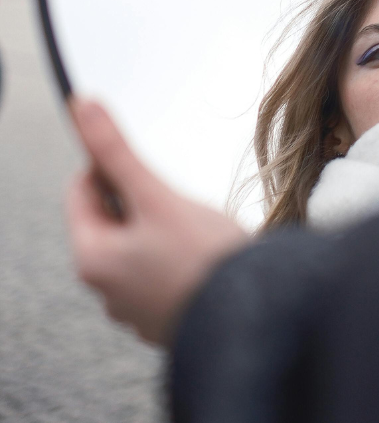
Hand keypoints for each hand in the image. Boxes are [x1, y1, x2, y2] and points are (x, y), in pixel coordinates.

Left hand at [66, 99, 249, 345]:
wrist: (253, 313)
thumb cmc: (205, 260)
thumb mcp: (157, 196)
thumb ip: (116, 151)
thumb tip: (82, 108)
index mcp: (93, 258)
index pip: (82, 190)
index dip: (113, 168)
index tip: (147, 167)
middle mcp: (107, 288)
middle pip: (114, 218)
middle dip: (145, 201)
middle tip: (177, 203)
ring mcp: (137, 305)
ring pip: (141, 243)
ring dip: (164, 228)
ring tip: (196, 230)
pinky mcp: (166, 313)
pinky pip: (163, 269)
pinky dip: (180, 255)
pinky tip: (204, 254)